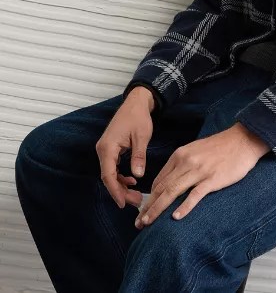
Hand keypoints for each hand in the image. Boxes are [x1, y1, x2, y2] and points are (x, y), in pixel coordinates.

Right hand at [95, 86, 154, 208]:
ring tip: (136, 195)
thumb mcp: (141, 137)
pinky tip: (132, 181)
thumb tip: (138, 176)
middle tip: (136, 202)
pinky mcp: (110, 149)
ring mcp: (106, 150)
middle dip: (121, 191)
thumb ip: (138, 156)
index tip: (123, 204)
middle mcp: (103, 150)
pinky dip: (120, 176)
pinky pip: (113, 167)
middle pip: (108, 177)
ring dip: (121, 185)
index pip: (108, 175)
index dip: (115, 191)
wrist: (136, 103)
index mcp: (108, 148)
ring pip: (110, 174)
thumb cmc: (138, 117)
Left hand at [135, 122, 269, 227]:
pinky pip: (195, 195)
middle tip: (139, 223)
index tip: (142, 211)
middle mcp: (186, 162)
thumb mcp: (195, 150)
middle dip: (148, 207)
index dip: (149, 197)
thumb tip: (170, 181)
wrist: (243, 139)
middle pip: (162, 188)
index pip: (159, 179)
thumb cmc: (220, 147)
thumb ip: (182, 164)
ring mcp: (199, 171)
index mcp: (180, 155)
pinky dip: (184, 207)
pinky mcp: (212, 179)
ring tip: (148, 223)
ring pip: (172, 192)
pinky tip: (175, 217)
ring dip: (158, 209)